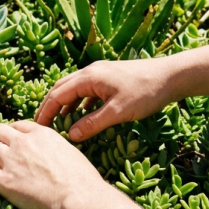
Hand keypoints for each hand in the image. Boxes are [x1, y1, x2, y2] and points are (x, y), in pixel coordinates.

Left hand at [0, 121, 108, 208]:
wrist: (77, 197)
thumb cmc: (82, 180)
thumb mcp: (71, 154)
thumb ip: (56, 150)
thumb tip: (54, 155)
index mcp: (41, 134)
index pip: (21, 126)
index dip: (12, 128)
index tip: (7, 130)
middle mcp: (22, 143)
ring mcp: (11, 161)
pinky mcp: (4, 181)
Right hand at [35, 59, 177, 141]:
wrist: (172, 76)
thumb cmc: (146, 92)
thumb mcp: (118, 112)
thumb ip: (92, 124)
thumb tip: (70, 136)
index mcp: (89, 77)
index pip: (57, 95)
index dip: (45, 112)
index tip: (37, 128)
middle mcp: (91, 72)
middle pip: (61, 89)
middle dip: (50, 107)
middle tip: (43, 126)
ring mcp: (101, 74)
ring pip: (74, 89)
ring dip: (65, 105)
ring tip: (59, 123)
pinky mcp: (110, 79)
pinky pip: (87, 91)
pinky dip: (79, 103)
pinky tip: (82, 115)